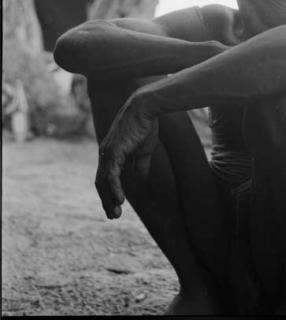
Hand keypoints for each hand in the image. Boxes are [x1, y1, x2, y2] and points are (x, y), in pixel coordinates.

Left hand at [95, 94, 156, 218]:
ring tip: (115, 214)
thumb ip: (141, 165)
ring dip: (109, 199)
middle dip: (106, 200)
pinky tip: (120, 200)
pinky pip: (111, 175)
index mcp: (111, 153)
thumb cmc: (146, 126)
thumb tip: (141, 180)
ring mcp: (107, 152)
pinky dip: (114, 188)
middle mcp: (105, 154)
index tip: (117, 205)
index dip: (110, 192)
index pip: (106, 177)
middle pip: (101, 182)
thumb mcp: (144, 150)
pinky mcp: (113, 151)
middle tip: (113, 216)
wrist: (146, 108)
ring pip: (103, 182)